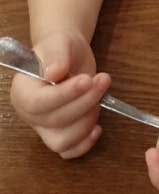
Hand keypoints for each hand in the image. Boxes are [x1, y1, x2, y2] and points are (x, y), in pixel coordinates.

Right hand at [10, 30, 110, 158]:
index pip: (38, 102)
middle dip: (85, 102)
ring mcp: (43, 128)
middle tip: (103, 79)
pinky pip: (68, 150)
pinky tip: (97, 128)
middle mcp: (29, 114)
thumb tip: (54, 73)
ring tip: (100, 96)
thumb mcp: (59, 42)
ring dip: (87, 121)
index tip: (87, 80)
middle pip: (54, 121)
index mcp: (22, 91)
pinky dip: (84, 144)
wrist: (69, 56)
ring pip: (62, 141)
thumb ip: (56, 56)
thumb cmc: (61, 48)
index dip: (64, 95)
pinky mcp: (59, 134)